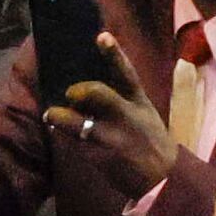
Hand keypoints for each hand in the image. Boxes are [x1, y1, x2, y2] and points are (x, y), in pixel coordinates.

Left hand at [52, 31, 176, 200]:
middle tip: (70, 93)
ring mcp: (112, 137)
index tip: (101, 36)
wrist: (164, 179)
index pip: (127, 73)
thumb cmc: (150, 141)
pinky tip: (56, 128)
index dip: (114, 54)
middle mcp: (126, 116)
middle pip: (99, 94)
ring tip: (51, 113)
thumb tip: (91, 85)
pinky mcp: (100, 156)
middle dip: (81, 90)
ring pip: (79, 123)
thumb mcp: (145, 114)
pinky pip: (76, 141)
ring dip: (61, 116)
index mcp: (139, 102)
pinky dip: (64, 134)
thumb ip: (123, 98)